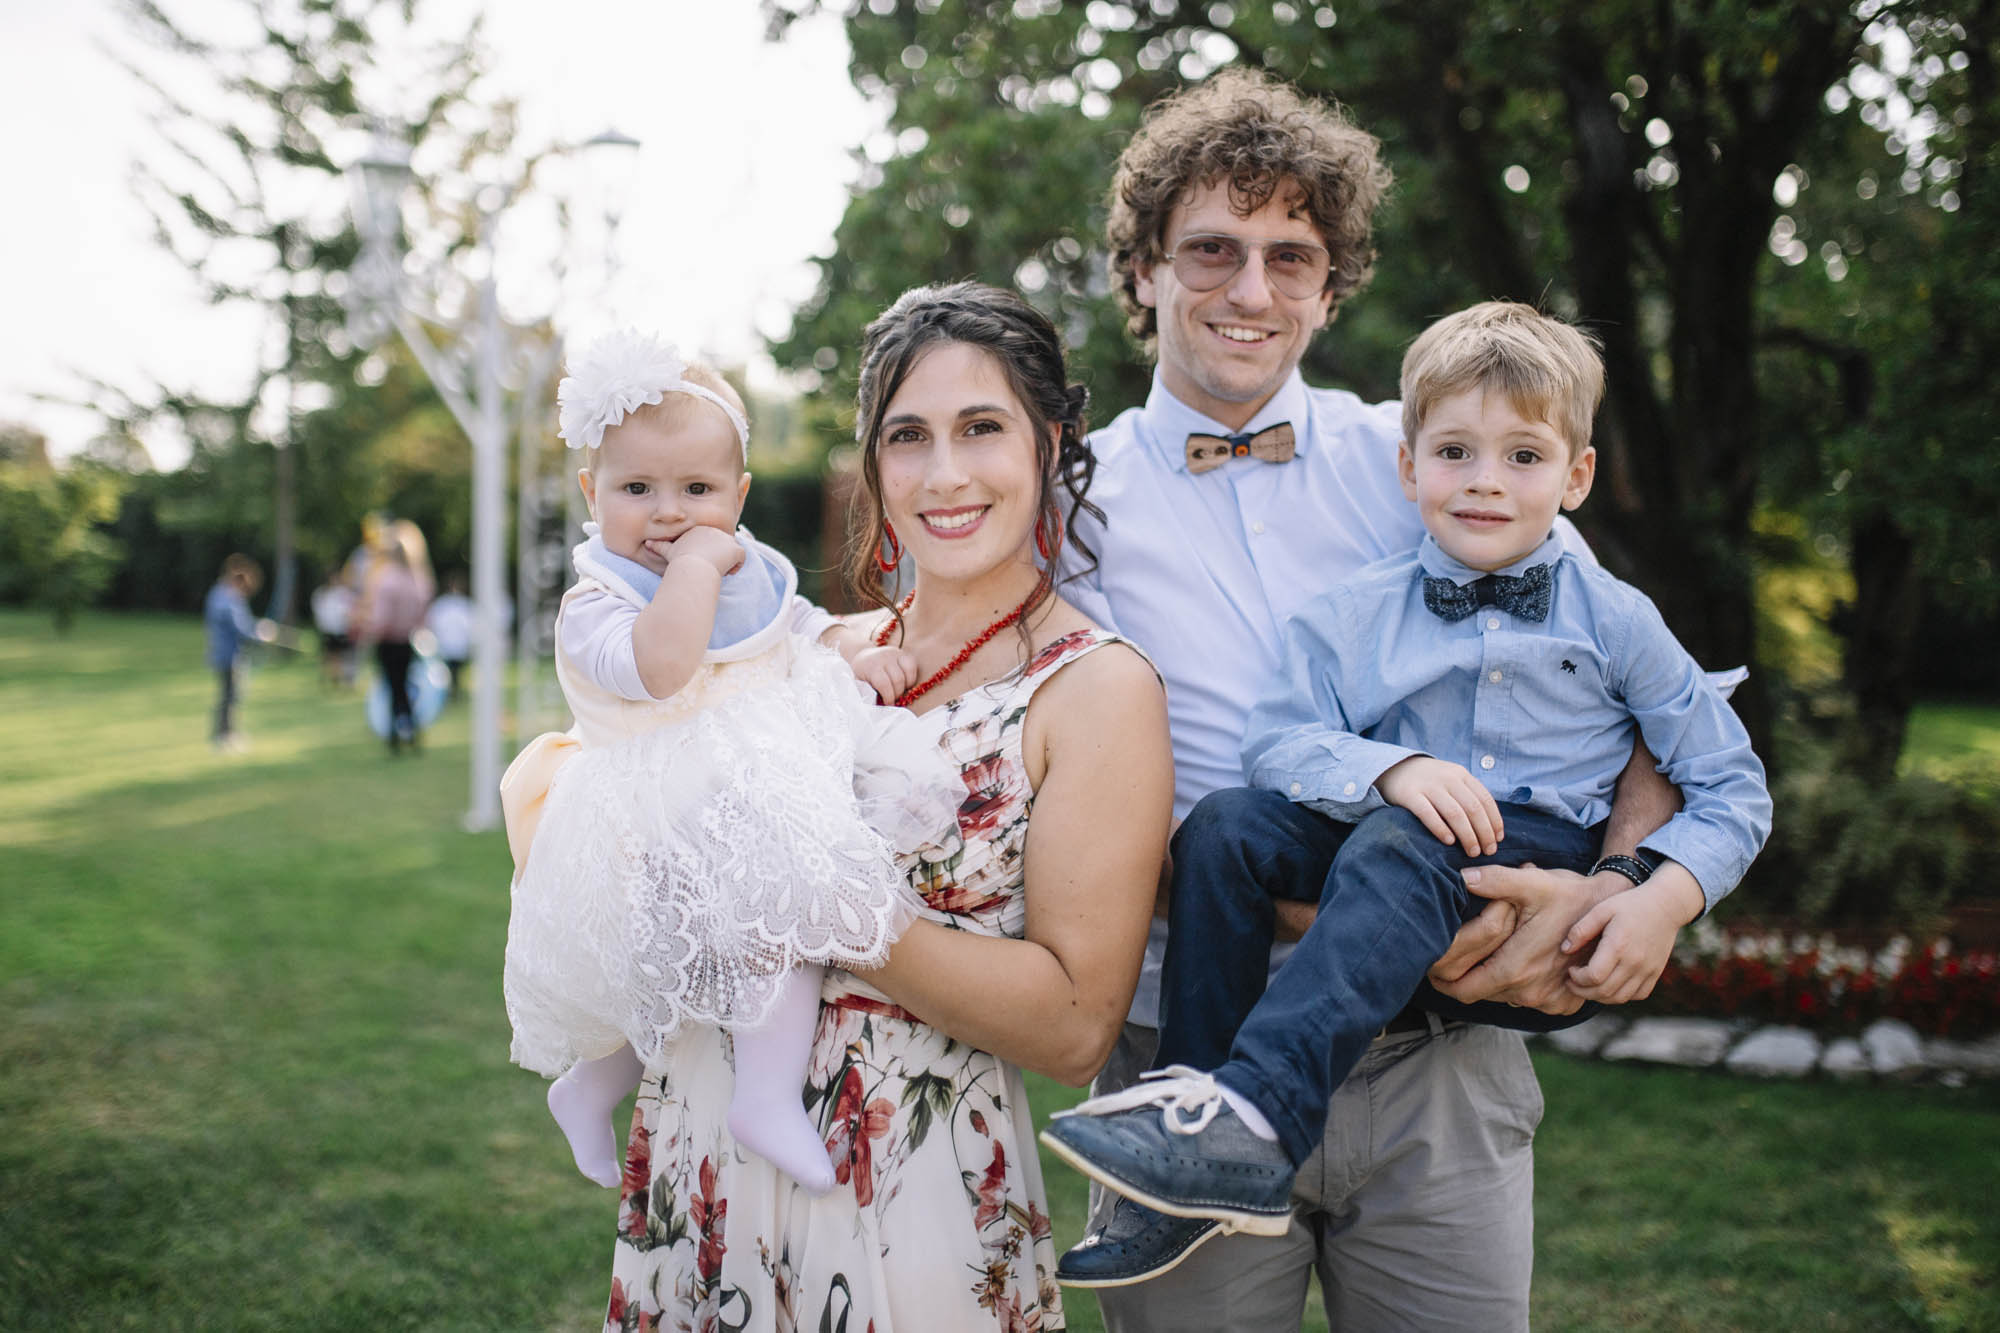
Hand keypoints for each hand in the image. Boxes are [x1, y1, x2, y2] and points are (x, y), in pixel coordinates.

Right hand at [659, 525, 742, 576]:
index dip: (708, 553)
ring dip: (727, 561)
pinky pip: (741, 558)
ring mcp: (726, 538)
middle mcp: (714, 530)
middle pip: (721, 546)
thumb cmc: (679, 562)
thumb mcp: (668, 552)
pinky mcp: (735, 548)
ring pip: (732, 551)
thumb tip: (646, 543)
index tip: (701, 563)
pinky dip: (736, 566)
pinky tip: (726, 571)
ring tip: (717, 570)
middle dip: (718, 557)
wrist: (692, 567)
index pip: (709, 541)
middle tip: (708, 568)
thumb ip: (659, 546)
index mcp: (699, 529)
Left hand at [851, 645, 918, 703]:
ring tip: (897, 691)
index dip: (889, 697)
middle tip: (892, 699)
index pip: (884, 684)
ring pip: (907, 673)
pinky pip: (912, 666)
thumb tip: (878, 706)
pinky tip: (904, 683)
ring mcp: (894, 653)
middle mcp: (883, 657)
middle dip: (897, 694)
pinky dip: (911, 678)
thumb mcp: (860, 685)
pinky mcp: (903, 654)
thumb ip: (867, 695)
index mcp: (870, 666)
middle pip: (898, 680)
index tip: (888, 704)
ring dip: (904, 687)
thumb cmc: (863, 677)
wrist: (865, 659)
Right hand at [1374, 756, 1501, 855]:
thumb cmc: (1429, 782)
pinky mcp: (1410, 795)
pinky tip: (1449, 842)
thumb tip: (1491, 826)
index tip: (1498, 839)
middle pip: (1473, 809)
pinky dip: (1441, 829)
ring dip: (1467, 835)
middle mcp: (1447, 778)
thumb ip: (1468, 795)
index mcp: (1461, 774)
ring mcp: (1428, 786)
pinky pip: (1428, 814)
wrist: (1395, 768)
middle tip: (1488, 851)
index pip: (1485, 800)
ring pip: (1455, 813)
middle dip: (1484, 833)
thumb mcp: (1451, 779)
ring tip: (1472, 852)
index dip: (1494, 821)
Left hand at [1429, 863, 1622, 1013]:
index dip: (1443, 979)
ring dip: (1491, 981)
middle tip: (1449, 957)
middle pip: (1480, 994)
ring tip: (1485, 954)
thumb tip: (1462, 876)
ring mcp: (1550, 1001)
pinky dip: (1518, 986)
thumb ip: (1494, 880)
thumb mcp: (1532, 882)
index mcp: (1517, 969)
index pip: (1463, 989)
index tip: (1431, 965)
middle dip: (1462, 978)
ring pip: (1502, 998)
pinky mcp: (1564, 1003)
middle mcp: (1531, 993)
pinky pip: (1528, 1000)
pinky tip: (1515, 962)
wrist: (1616, 910)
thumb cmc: (1570, 894)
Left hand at [1562, 863, 1703, 1002]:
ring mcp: (1647, 970)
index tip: (1570, 970)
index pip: (1594, 977)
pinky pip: (1637, 995)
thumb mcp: (1602, 909)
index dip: (1577, 979)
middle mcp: (1634, 962)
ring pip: (1620, 998)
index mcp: (1618, 946)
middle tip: (1572, 982)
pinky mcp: (1655, 973)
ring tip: (1588, 985)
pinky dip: (1621, 995)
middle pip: (1604, 992)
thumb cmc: (1630, 904)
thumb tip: (1564, 949)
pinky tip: (1611, 984)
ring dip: (1599, 996)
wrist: (1666, 906)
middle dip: (1582, 991)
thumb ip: (1581, 930)